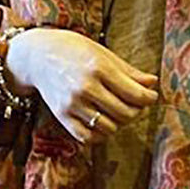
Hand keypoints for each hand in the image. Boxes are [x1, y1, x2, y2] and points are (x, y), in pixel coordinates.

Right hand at [5, 28, 158, 144]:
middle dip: (136, 111)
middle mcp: (85, 88)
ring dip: (119, 123)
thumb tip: (152, 83)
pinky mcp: (62, 116)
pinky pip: (88, 137)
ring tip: (118, 111)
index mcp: (99, 68)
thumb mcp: (103, 54)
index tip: (150, 96)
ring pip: (110, 127)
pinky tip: (102, 121)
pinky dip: (100, 134)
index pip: (135, 94)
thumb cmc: (74, 50)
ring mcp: (72, 104)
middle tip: (135, 104)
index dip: (148, 98)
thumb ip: (129, 71)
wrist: (37, 56)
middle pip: (125, 113)